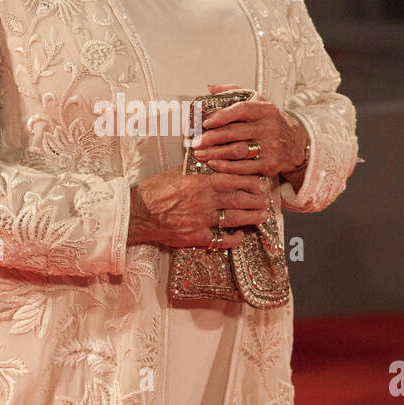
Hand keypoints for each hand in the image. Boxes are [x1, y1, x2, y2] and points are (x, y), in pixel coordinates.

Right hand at [127, 166, 270, 248]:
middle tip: (266, 201)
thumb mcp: (175, 173)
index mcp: (199, 182)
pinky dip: (233, 239)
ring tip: (261, 217)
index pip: (232, 180)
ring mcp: (201, 220)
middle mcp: (203, 201)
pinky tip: (240, 237)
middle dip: (255, 200)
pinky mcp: (195, 237)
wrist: (137, 213)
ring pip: (233, 219)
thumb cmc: (153, 191)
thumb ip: (195, 171)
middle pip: (237, 199)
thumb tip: (210, 164)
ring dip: (250, 218)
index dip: (249, 182)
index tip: (258, 183)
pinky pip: (220, 240)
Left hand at [189, 83, 307, 178]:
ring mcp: (271, 147)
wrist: (295, 142)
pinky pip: (244, 167)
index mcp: (266, 110)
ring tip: (199, 153)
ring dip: (215, 153)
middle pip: (235, 132)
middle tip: (195, 141)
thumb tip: (210, 88)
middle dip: (211, 138)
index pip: (242, 110)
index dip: (221, 116)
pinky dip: (227, 167)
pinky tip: (214, 164)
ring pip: (238, 151)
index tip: (205, 122)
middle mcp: (270, 127)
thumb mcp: (257, 102)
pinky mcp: (270, 164)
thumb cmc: (269, 121)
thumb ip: (233, 92)